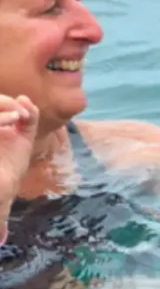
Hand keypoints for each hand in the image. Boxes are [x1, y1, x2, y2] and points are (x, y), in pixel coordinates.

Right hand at [0, 94, 39, 212]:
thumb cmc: (11, 166)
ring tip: (17, 118)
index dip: (7, 102)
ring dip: (1, 107)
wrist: (4, 190)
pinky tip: (12, 123)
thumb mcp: (24, 138)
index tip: (26, 114)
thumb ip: (28, 117)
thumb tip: (24, 98)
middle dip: (4, 102)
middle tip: (21, 114)